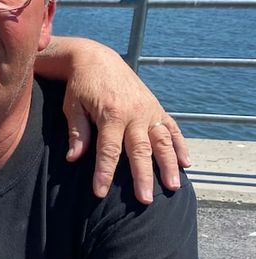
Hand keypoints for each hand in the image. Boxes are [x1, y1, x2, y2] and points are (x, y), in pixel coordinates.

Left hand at [62, 47, 190, 203]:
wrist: (97, 59)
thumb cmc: (81, 85)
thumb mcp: (72, 106)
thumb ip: (77, 132)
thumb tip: (74, 158)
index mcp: (111, 114)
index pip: (108, 150)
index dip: (104, 173)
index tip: (100, 193)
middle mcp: (134, 113)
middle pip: (140, 150)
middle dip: (143, 176)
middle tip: (146, 200)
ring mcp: (149, 110)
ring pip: (163, 141)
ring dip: (169, 165)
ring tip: (173, 187)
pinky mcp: (156, 107)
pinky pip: (172, 128)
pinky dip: (181, 145)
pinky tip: (186, 163)